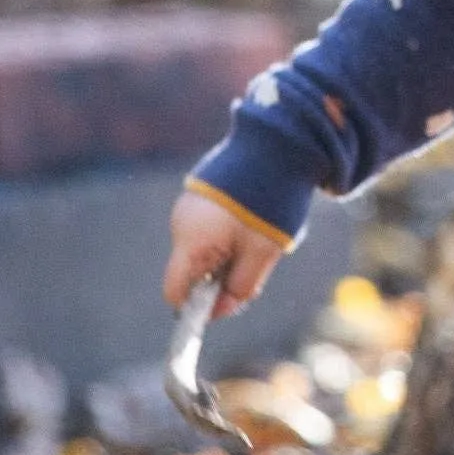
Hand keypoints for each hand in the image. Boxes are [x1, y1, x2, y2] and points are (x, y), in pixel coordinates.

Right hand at [164, 190, 285, 320]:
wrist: (279, 144)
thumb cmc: (270, 203)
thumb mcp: (262, 253)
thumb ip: (240, 287)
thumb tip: (222, 310)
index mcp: (191, 241)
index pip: (175, 291)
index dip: (195, 308)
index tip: (224, 305)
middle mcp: (181, 222)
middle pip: (192, 269)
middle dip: (220, 276)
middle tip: (256, 260)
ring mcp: (189, 204)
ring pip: (203, 247)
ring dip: (227, 251)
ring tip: (258, 231)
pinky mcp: (201, 191)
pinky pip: (208, 225)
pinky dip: (227, 231)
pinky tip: (253, 215)